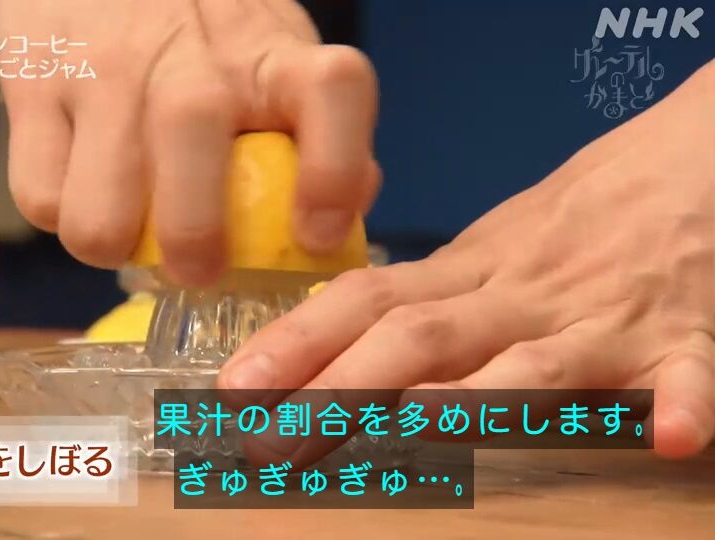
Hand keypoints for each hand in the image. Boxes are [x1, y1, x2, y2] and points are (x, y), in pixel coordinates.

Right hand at [0, 0, 379, 284]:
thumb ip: (310, 136)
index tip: (315, 237)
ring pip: (101, 208)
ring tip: (125, 232)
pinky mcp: (34, 86)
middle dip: (193, 239)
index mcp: (272, 52)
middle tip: (197, 267)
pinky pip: (42, 197)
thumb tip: (334, 230)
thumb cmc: (200, 27)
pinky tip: (82, 190)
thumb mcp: (272, 56)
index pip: (333, 91)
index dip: (333, 174)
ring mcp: (106, 70)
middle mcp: (193, 58)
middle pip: (194, 139)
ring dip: (114, 244)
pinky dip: (63, 216)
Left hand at [219, 60, 714, 458]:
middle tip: (272, 445)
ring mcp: (598, 318)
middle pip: (421, 339)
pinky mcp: (680, 335)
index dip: (295, 342)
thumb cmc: (569, 220)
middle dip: (342, 392)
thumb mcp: (483, 248)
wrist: (679, 164)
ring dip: (478, 396)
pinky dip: (683, 399)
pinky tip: (676, 436)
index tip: (234, 387)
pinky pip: (686, 370)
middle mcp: (518, 295)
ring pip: (533, 363)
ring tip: (420, 423)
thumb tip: (323, 339)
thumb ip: (419, 296)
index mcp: (468, 270)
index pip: (364, 300)